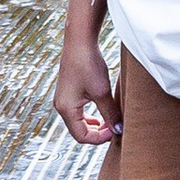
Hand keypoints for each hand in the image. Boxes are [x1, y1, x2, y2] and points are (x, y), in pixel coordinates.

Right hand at [54, 33, 118, 147]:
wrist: (80, 41)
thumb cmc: (88, 64)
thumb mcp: (102, 92)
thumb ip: (110, 113)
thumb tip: (118, 130)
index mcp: (66, 109)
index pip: (82, 136)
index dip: (100, 138)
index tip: (116, 130)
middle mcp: (61, 106)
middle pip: (79, 131)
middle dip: (98, 133)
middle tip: (115, 127)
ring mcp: (63, 98)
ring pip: (79, 122)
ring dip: (95, 125)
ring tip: (110, 120)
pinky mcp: (68, 91)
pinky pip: (78, 112)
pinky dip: (91, 116)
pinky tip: (102, 111)